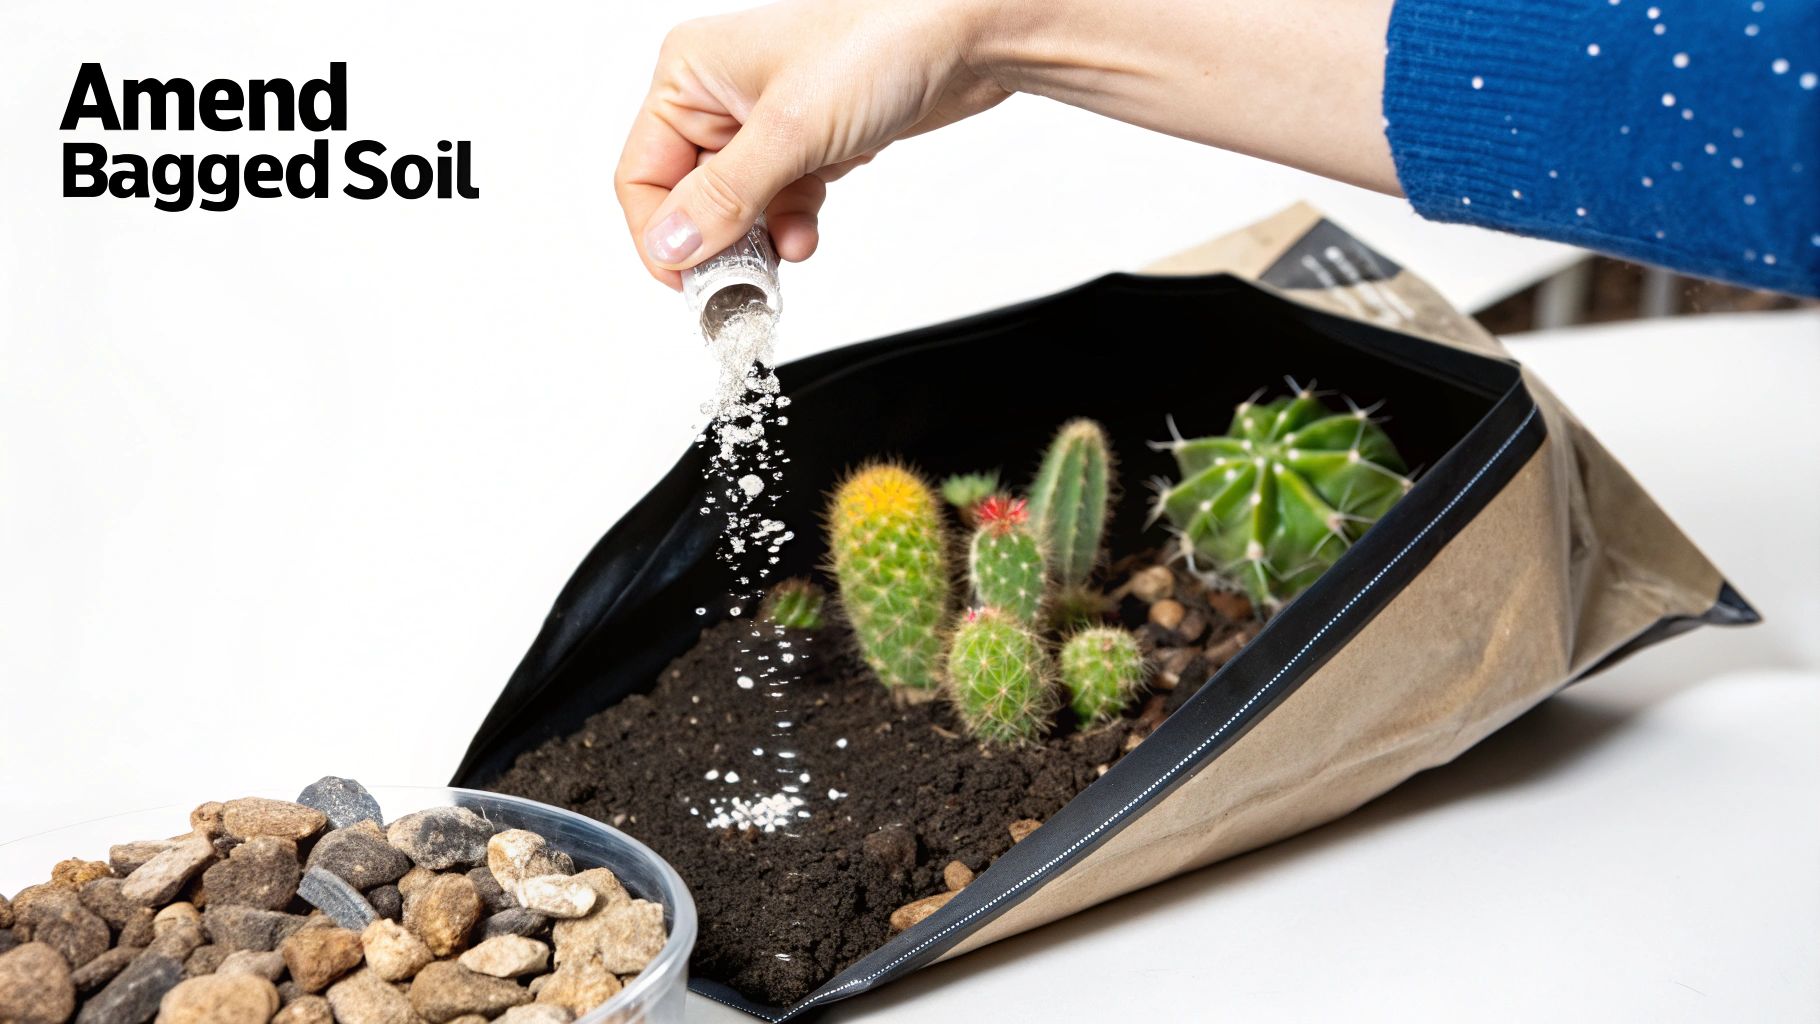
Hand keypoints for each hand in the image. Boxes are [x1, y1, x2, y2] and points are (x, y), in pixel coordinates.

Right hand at [615, 0, 1009, 288]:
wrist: (965, 38)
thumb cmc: (879, 45)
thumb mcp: (790, 130)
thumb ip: (725, 196)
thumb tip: (670, 246)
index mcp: (689, 75)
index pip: (642, 176)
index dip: (659, 236)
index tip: (688, 283)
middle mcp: (718, 98)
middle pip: (686, 199)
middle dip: (714, 245)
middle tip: (738, 287)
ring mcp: (763, 124)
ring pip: (734, 210)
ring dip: (756, 242)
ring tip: (781, 260)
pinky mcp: (805, 146)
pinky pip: (777, 204)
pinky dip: (790, 227)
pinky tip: (806, 234)